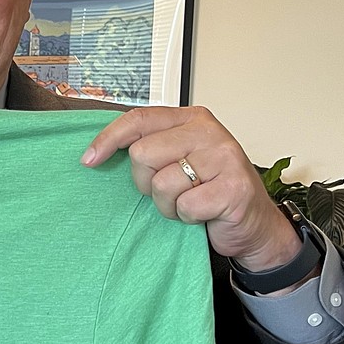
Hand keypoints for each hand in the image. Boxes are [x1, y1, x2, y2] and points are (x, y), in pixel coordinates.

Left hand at [81, 105, 302, 270]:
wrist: (254, 225)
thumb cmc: (211, 191)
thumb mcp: (179, 160)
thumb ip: (152, 148)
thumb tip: (99, 151)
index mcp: (192, 119)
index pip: (139, 119)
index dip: (108, 139)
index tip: (89, 159)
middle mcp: (209, 132)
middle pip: (142, 154)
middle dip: (147, 182)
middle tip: (171, 190)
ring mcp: (224, 158)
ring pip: (162, 184)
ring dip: (169, 205)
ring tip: (190, 202)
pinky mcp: (233, 188)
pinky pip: (185, 206)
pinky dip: (188, 217)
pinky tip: (204, 213)